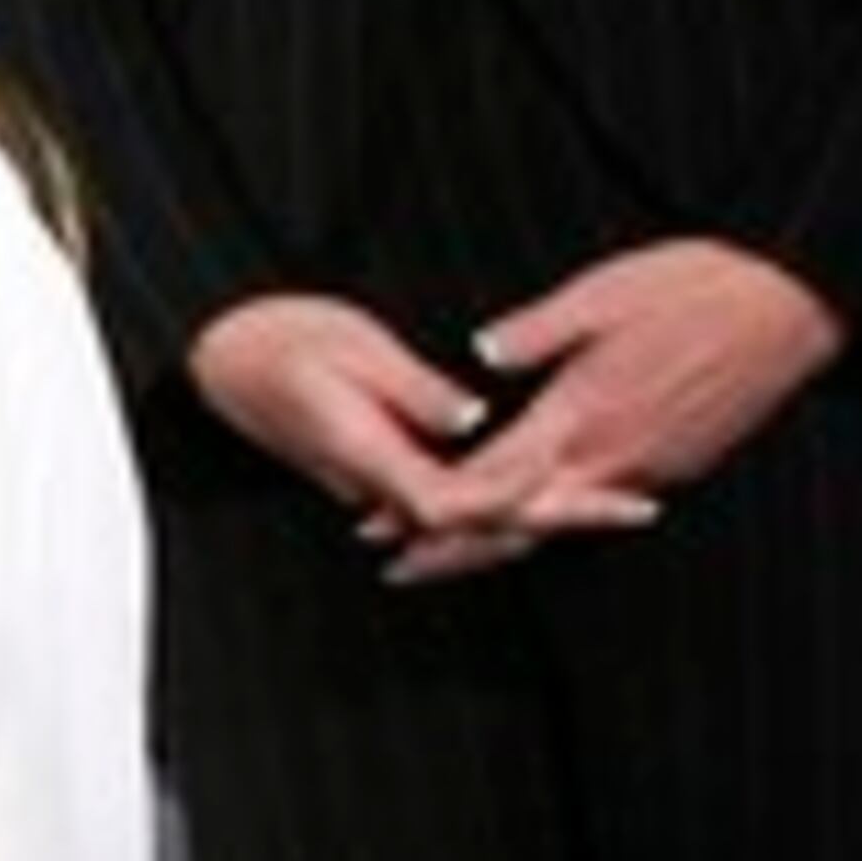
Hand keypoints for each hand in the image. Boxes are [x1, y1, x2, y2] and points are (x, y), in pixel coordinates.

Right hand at [191, 283, 650, 587]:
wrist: (222, 354)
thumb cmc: (280, 336)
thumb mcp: (349, 347)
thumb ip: (413, 388)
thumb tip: (471, 417)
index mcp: (372, 453)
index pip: (458, 501)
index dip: (520, 497)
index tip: (578, 478)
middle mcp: (381, 483)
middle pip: (483, 524)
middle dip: (563, 517)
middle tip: (639, 508)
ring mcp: (383, 486)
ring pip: (474, 520)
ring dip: (545, 515)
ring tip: (618, 506)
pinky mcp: (388, 473)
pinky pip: (458, 502)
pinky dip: (510, 503)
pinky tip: (552, 491)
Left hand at [374, 238, 844, 590]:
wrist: (786, 306)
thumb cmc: (692, 288)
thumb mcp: (600, 294)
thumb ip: (536, 333)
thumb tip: (480, 353)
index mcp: (580, 414)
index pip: (490, 478)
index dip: (430, 507)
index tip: (382, 527)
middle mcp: (611, 456)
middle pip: (517, 524)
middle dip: (453, 551)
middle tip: (397, 569)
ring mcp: (648, 466)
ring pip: (560, 524)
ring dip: (501, 541)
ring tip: (448, 556)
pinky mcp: (677, 462)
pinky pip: (600, 505)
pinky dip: (555, 521)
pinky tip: (532, 519)